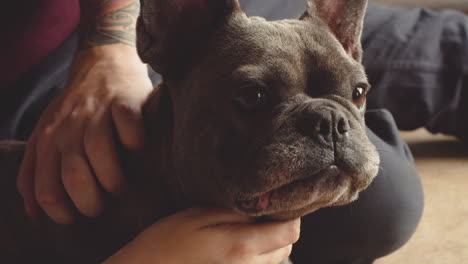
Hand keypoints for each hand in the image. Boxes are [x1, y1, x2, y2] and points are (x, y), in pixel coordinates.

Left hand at [17, 45, 152, 223]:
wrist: (102, 63)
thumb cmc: (76, 108)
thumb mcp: (45, 135)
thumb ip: (35, 171)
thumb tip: (32, 213)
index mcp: (46, 140)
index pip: (46, 189)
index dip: (62, 213)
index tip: (78, 216)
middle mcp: (68, 128)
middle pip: (74, 177)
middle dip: (91, 203)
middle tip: (102, 206)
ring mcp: (96, 112)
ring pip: (100, 154)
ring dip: (114, 181)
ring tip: (120, 188)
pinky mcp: (123, 100)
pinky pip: (129, 129)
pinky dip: (135, 144)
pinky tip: (136, 150)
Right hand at [104, 208, 299, 263]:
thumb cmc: (167, 241)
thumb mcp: (199, 214)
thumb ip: (236, 212)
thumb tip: (265, 206)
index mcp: (241, 247)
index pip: (289, 232)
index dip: (290, 215)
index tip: (278, 205)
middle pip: (286, 248)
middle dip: (279, 229)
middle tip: (260, 215)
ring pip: (274, 261)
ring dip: (269, 245)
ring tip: (246, 230)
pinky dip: (257, 257)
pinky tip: (236, 247)